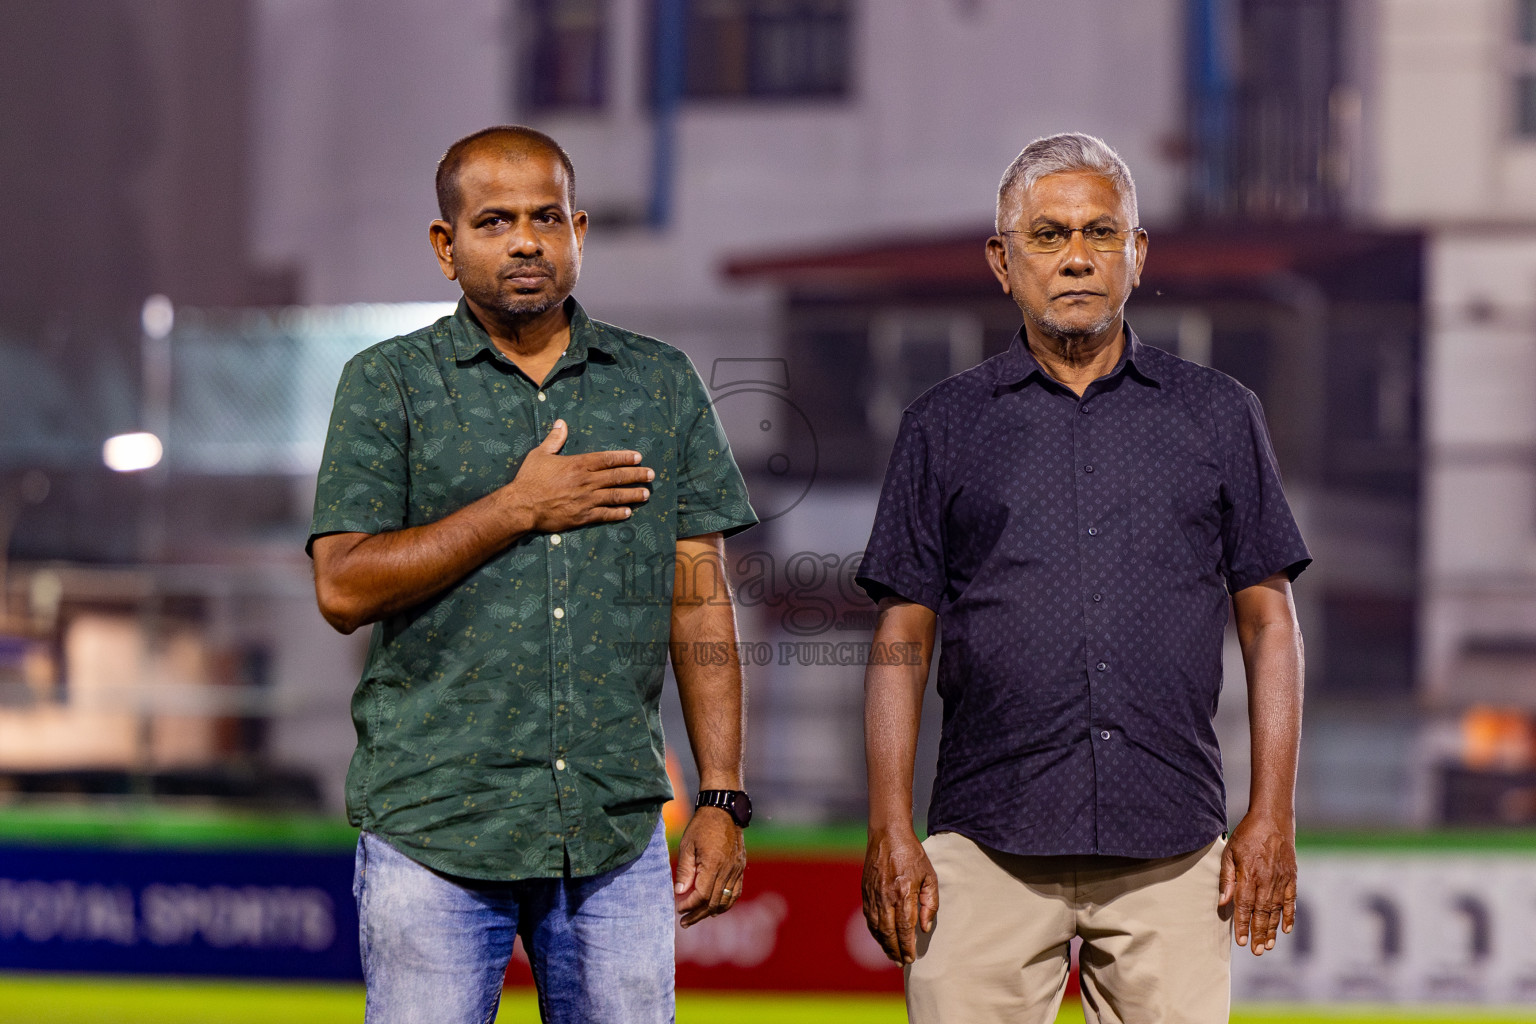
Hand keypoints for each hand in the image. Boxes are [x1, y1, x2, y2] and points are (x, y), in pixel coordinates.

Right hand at [507, 420, 652, 531]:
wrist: (522, 506)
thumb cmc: (529, 479)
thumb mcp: (540, 454)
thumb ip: (555, 439)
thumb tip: (561, 423)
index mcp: (578, 464)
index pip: (607, 459)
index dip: (625, 458)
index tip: (638, 457)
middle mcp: (586, 481)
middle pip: (617, 477)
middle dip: (636, 475)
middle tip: (651, 474)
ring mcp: (586, 500)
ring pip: (615, 495)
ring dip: (632, 494)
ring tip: (646, 494)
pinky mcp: (582, 516)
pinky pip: (605, 514)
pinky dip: (618, 513)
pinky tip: (628, 512)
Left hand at [673, 807, 744, 927]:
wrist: (723, 810)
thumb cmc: (702, 826)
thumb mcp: (687, 846)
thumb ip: (684, 870)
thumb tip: (679, 892)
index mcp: (713, 864)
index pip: (702, 895)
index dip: (690, 905)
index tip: (679, 909)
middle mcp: (728, 870)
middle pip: (714, 902)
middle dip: (698, 914)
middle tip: (685, 922)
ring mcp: (737, 869)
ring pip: (727, 900)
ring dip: (712, 911)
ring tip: (698, 916)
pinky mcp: (740, 867)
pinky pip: (736, 892)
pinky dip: (726, 903)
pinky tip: (715, 907)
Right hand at [862, 826, 937, 963]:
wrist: (887, 835)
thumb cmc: (912, 854)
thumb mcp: (930, 876)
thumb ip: (930, 903)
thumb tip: (925, 927)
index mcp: (904, 893)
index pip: (905, 928)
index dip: (908, 946)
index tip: (912, 957)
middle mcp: (886, 897)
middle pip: (889, 932)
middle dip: (895, 951)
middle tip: (902, 963)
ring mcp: (873, 895)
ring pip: (876, 928)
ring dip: (884, 945)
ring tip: (892, 956)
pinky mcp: (866, 892)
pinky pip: (869, 918)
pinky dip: (874, 932)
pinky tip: (881, 938)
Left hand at [1218, 812, 1296, 955]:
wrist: (1272, 820)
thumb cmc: (1246, 835)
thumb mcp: (1230, 853)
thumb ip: (1227, 878)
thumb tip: (1223, 902)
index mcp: (1249, 875)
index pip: (1244, 906)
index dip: (1242, 924)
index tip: (1241, 941)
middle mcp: (1266, 880)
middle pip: (1261, 913)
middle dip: (1258, 934)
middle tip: (1257, 951)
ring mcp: (1281, 880)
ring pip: (1276, 910)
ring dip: (1273, 930)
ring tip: (1269, 946)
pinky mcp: (1292, 877)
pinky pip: (1291, 900)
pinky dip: (1289, 915)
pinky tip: (1286, 929)